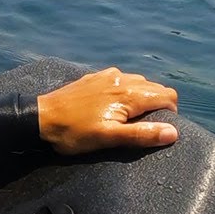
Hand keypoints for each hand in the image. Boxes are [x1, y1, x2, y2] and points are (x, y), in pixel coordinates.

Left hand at [36, 67, 178, 154]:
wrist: (41, 117)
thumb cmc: (76, 132)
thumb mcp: (110, 138)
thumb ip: (142, 134)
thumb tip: (173, 132)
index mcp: (129, 94)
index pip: (167, 96)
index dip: (170, 113)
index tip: (158, 129)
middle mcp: (121, 78)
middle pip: (155, 87)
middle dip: (157, 105)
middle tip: (144, 126)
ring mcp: (106, 75)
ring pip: (138, 82)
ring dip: (142, 97)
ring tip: (129, 117)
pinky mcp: (94, 76)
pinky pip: (121, 78)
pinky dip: (126, 90)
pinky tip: (112, 104)